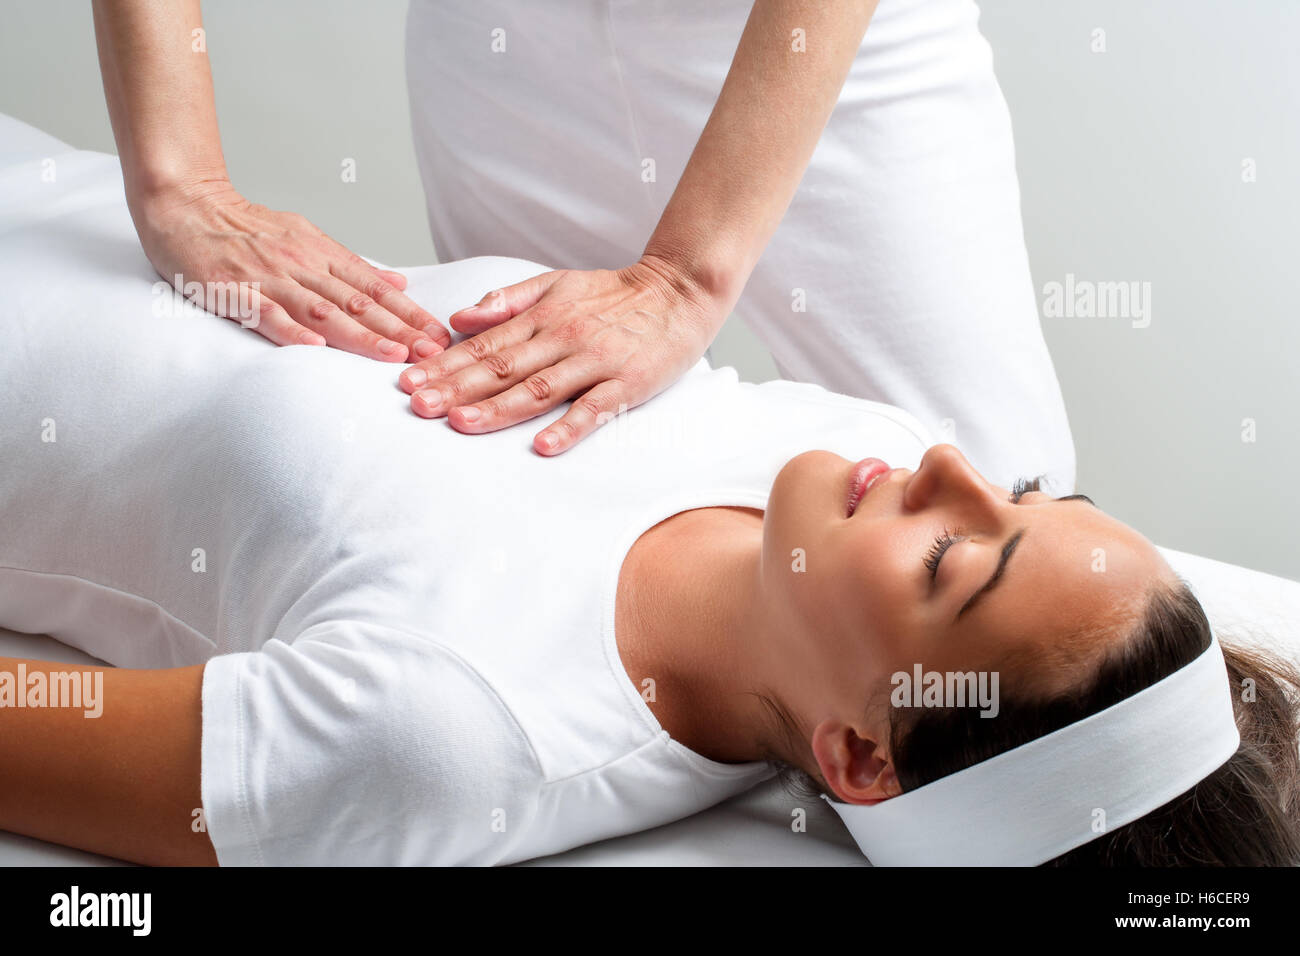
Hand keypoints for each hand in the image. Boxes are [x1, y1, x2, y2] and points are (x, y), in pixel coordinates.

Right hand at [135, 179, 449, 360]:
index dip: (409, 313)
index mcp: (321, 253)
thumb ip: (351, 266)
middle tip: (431, 352)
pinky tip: (316, 348)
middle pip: (358, 302)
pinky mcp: (233, 289)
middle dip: (398, 330)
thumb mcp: (307, 238)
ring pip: (322, 310)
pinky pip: (266, 313)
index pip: (375, 288)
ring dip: (361, 335)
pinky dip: (292, 331)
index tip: (438, 335)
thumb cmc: (245, 228)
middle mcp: (301, 264)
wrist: (185, 205)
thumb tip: (398, 284)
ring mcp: (268, 277)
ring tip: (393, 355)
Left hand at [398, 256, 723, 453]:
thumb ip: (508, 300)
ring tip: (460, 423)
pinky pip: (595, 409)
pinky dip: (569, 427)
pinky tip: (544, 446)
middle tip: (418, 405)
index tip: (410, 380)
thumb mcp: (557, 282)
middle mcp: (563, 337)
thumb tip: (459, 318)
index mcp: (543, 316)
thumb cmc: (616, 293)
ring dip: (498, 407)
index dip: (445, 364)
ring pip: (539, 387)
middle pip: (502, 367)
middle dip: (456, 387)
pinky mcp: (628, 383)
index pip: (484, 343)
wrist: (681, 291)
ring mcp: (595, 361)